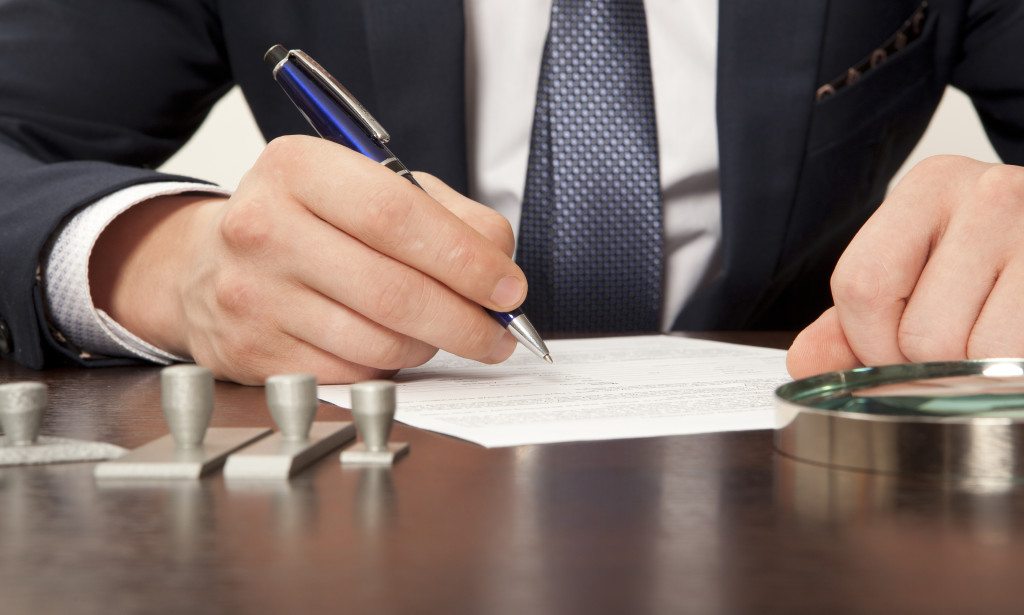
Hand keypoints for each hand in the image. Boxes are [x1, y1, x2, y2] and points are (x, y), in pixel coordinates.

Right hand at [91, 135, 524, 383]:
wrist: (205, 266)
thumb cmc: (307, 221)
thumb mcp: (369, 187)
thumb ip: (445, 215)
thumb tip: (500, 266)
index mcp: (297, 168)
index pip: (396, 215)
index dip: (465, 259)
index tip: (509, 287)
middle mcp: (264, 229)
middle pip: (392, 290)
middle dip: (465, 320)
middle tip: (502, 332)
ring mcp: (253, 296)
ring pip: (377, 341)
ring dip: (431, 344)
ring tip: (443, 331)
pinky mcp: (254, 353)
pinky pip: (352, 373)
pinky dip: (390, 365)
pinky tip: (393, 344)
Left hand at [788, 156, 1023, 378]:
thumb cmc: (992, 266)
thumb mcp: (915, 274)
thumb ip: (851, 321)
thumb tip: (805, 362)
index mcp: (930, 186)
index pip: (861, 285)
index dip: (869, 341)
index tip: (892, 348)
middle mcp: (992, 193)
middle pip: (921, 333)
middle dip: (930, 365)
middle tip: (960, 346)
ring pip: (977, 356)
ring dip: (979, 375)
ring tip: (995, 340)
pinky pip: (1017, 360)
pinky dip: (1009, 376)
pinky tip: (1014, 344)